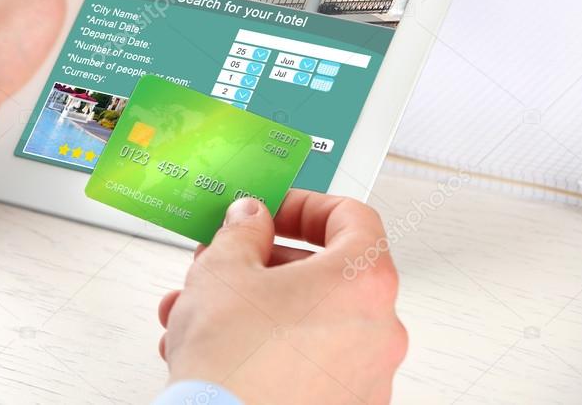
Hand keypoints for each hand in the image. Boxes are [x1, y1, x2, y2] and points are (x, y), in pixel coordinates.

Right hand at [158, 191, 406, 404]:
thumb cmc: (231, 361)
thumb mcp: (224, 268)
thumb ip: (243, 230)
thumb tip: (251, 221)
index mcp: (362, 283)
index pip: (353, 218)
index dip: (305, 206)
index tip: (272, 211)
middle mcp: (379, 331)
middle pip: (326, 273)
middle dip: (265, 262)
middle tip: (227, 260)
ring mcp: (365, 376)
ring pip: (308, 320)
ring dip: (255, 305)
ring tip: (202, 311)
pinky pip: (307, 360)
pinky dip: (268, 347)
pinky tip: (218, 348)